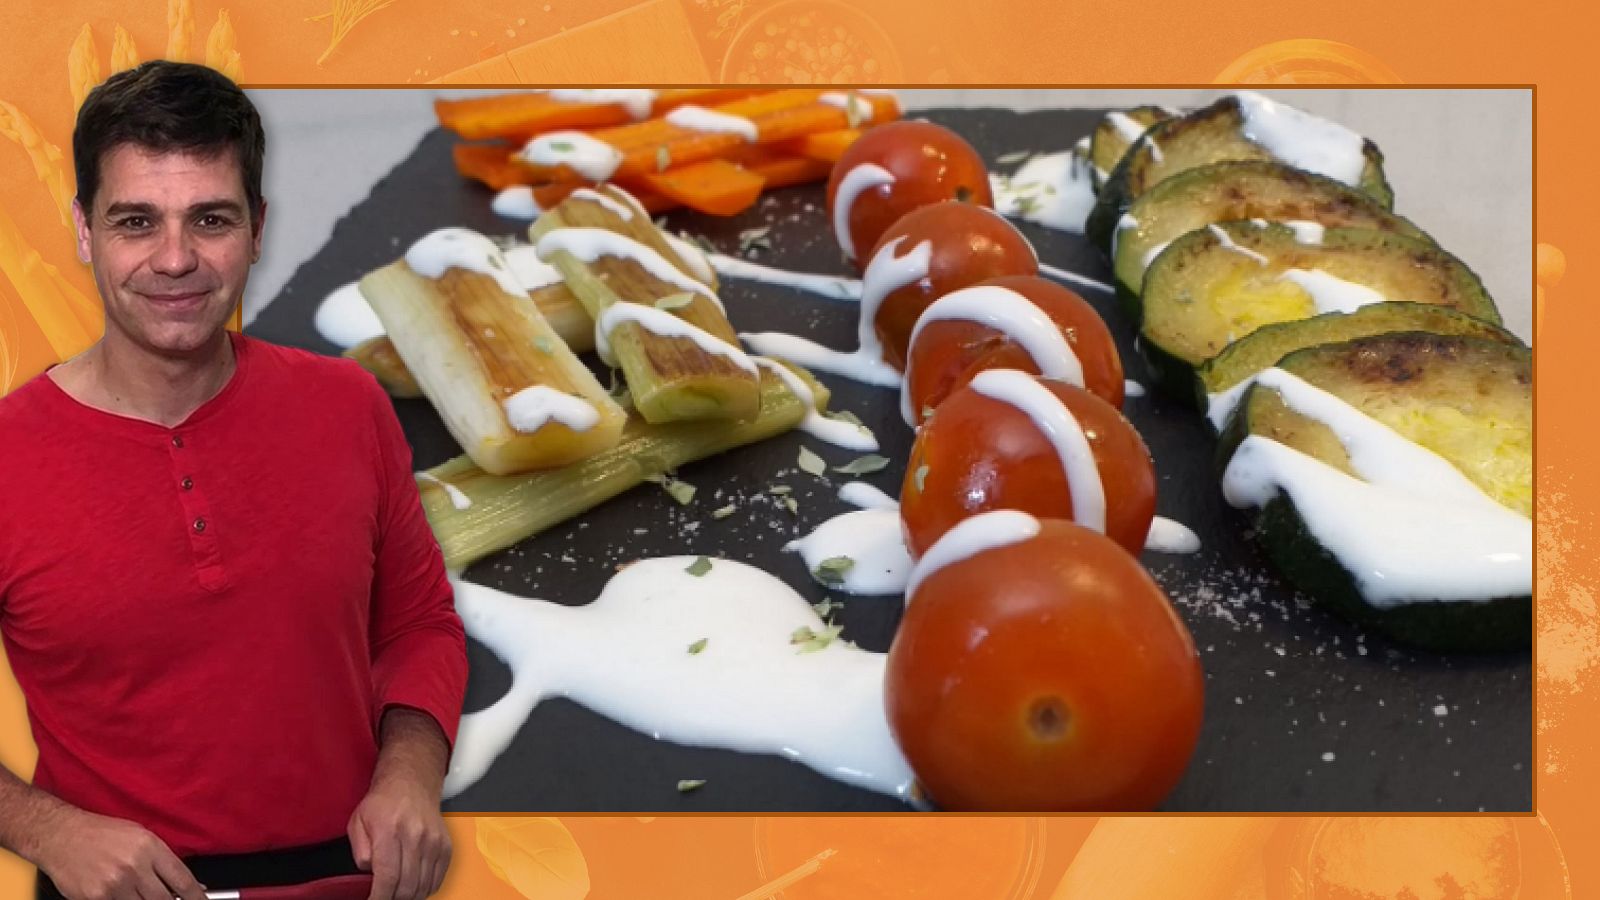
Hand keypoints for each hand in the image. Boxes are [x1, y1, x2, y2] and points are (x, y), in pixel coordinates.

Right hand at [35, 809, 205, 899]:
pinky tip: (121, 895)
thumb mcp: (140, 837)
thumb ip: (163, 861)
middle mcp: (134, 866)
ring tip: (139, 892)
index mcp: (149, 848)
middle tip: (170, 899)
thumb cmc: (101, 833)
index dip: (196, 896)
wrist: (61, 835)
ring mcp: (114, 884)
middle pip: (165, 899)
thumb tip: (187, 884)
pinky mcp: (96, 897)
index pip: (183, 880)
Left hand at [347, 777, 449, 899]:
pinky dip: (426, 888)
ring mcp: (433, 841)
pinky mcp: (445, 845)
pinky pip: (438, 878)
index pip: (387, 878)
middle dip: (393, 899)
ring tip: (398, 893)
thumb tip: (370, 874)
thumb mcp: (358, 822)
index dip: (379, 898)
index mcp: (389, 831)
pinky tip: (414, 886)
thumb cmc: (383, 802)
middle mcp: (415, 836)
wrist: (411, 782)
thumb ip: (360, 851)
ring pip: (423, 886)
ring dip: (410, 896)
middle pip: (407, 887)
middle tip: (385, 897)